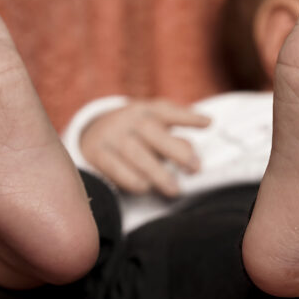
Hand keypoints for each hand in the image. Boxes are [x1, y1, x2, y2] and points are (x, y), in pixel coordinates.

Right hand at [80, 98, 210, 196]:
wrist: (90, 135)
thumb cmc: (134, 135)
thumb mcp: (152, 130)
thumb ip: (174, 139)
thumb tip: (192, 154)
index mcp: (144, 110)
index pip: (167, 110)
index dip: (187, 116)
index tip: (208, 123)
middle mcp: (127, 119)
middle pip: (151, 131)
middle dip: (176, 150)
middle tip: (195, 169)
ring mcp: (110, 135)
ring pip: (135, 153)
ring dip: (157, 173)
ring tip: (174, 189)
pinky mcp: (96, 153)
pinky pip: (115, 168)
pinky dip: (133, 180)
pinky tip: (146, 188)